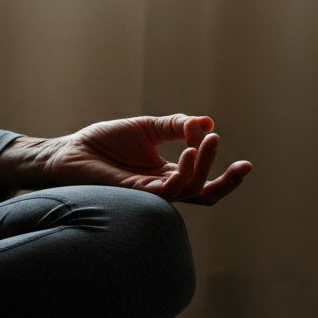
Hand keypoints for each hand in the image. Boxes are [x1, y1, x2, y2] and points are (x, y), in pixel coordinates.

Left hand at [0, 115, 251, 205]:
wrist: (71, 150)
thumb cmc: (104, 141)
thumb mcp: (147, 127)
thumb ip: (176, 126)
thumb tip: (207, 121)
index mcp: (167, 174)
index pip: (203, 181)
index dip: (226, 176)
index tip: (247, 163)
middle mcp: (162, 188)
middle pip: (203, 195)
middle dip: (226, 182)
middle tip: (242, 164)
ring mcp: (149, 193)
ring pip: (188, 192)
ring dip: (203, 168)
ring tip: (204, 143)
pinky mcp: (133, 193)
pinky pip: (166, 191)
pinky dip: (182, 174)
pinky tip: (188, 154)